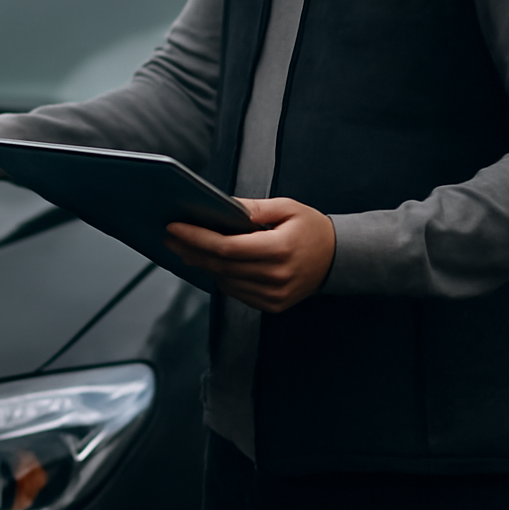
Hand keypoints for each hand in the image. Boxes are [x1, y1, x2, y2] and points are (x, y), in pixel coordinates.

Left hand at [163, 198, 334, 312]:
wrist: (339, 258)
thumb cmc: (311, 229)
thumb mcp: (287, 208)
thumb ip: (253, 208)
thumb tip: (222, 204)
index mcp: (280, 249)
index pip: (228, 247)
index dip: (197, 238)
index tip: (175, 228)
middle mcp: (277, 276)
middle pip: (221, 266)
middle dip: (191, 250)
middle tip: (170, 237)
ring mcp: (274, 295)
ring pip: (225, 282)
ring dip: (202, 265)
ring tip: (184, 248)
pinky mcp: (273, 305)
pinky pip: (236, 293)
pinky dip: (220, 277)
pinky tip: (209, 263)